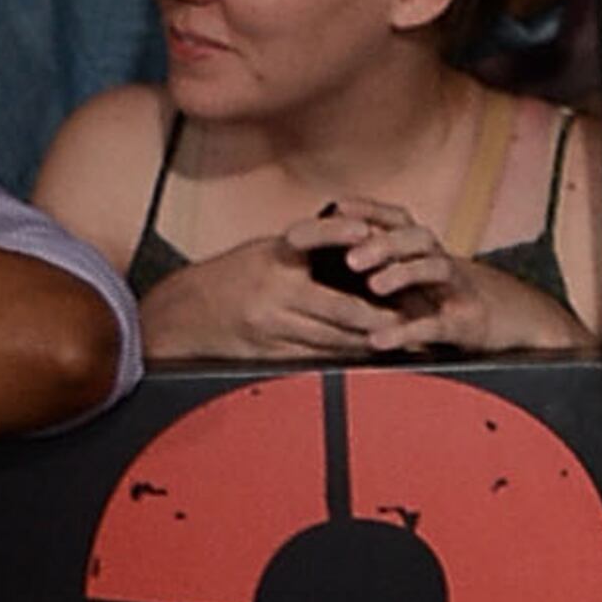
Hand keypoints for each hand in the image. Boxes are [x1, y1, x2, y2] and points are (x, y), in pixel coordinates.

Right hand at [137, 222, 431, 365]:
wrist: (186, 314)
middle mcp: (275, 297)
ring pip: (335, 342)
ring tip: (404, 343)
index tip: (387, 263)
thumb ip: (308, 249)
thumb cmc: (232, 276)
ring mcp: (273, 330)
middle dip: (381, 320)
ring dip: (370, 344)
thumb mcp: (265, 250)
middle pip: (341, 314)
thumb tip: (359, 240)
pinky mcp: (271, 356)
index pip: (320, 253)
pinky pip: (318, 360)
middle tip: (415, 321)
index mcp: (275, 262)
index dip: (354, 260)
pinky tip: (369, 360)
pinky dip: (346, 359)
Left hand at [286, 190, 582, 358]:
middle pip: (415, 237)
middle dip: (383, 243)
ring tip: (373, 286)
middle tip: (350, 257)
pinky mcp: (467, 324)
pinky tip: (379, 340)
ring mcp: (457, 290)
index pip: (397, 217)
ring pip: (433, 268)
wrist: (515, 325)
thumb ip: (382, 259)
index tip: (336, 208)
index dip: (369, 209)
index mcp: (424, 248)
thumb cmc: (450, 299)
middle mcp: (441, 261)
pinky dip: (406, 332)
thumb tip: (332, 242)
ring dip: (402, 273)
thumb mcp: (417, 274)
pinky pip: (436, 325)